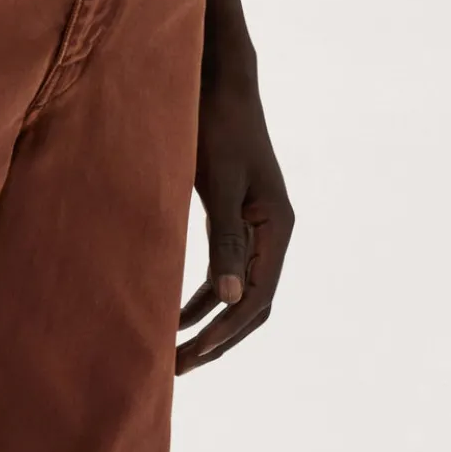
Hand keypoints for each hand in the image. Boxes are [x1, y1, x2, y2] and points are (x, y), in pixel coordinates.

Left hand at [177, 49, 294, 374]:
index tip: (189, 357)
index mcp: (277, 227)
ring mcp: (257, 229)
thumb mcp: (220, 185)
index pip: (257, 298)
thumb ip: (225, 241)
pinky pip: (226, 273)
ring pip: (240, 295)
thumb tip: (232, 299)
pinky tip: (174, 314)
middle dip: (217, 339)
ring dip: (209, 324)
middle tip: (176, 369)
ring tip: (173, 352)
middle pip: (253, 306)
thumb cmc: (217, 126)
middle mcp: (274, 233)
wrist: (219, 82)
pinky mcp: (236, 220)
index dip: (224, 333)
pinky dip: (203, 299)